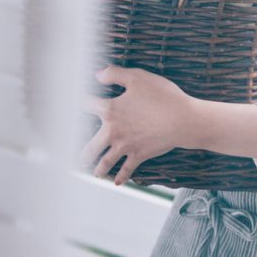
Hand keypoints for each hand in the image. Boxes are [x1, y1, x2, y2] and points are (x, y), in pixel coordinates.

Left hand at [79, 65, 197, 184]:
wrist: (184, 120)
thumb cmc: (163, 97)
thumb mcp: (139, 78)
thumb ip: (115, 74)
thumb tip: (97, 75)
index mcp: (110, 110)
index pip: (86, 105)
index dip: (78, 101)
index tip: (72, 102)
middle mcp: (112, 131)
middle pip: (90, 146)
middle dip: (83, 153)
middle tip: (78, 158)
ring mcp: (125, 146)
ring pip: (105, 162)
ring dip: (98, 169)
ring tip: (94, 173)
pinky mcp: (139, 155)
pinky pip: (126, 169)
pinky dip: (121, 177)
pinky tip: (117, 182)